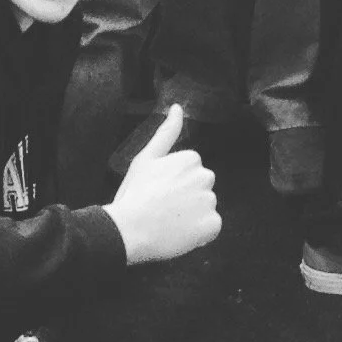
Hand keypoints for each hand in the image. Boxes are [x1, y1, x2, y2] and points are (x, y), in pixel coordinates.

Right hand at [105, 105, 220, 264]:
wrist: (129, 229)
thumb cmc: (134, 193)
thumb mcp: (146, 157)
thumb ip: (167, 132)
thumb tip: (177, 107)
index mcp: (191, 158)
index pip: (192, 174)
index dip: (176, 185)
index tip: (160, 192)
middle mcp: (205, 177)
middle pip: (202, 189)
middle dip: (188, 198)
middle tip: (164, 208)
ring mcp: (209, 201)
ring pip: (206, 209)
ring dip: (194, 217)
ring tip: (170, 223)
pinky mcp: (211, 224)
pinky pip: (211, 228)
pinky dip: (201, 234)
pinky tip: (181, 234)